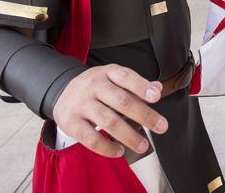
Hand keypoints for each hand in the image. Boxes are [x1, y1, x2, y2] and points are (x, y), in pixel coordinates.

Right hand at [53, 65, 167, 157]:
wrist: (62, 91)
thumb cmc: (96, 87)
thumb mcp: (114, 78)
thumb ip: (136, 84)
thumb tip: (157, 88)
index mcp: (107, 73)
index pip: (126, 77)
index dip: (142, 86)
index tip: (156, 97)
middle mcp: (94, 86)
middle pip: (121, 101)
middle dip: (144, 115)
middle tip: (161, 127)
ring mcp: (81, 104)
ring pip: (108, 121)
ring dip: (129, 135)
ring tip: (143, 145)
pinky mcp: (71, 122)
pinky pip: (90, 138)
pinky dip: (107, 147)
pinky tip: (119, 150)